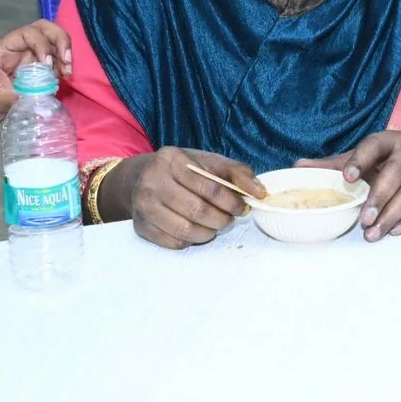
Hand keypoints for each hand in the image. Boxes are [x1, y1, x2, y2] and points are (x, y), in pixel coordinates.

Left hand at [0, 21, 72, 139]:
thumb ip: (22, 94)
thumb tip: (48, 93)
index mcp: (1, 49)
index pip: (28, 33)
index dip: (43, 44)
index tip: (48, 65)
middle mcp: (13, 50)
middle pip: (42, 31)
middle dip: (59, 41)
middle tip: (68, 62)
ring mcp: (21, 61)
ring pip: (47, 45)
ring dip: (61, 55)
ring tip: (67, 73)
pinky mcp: (27, 75)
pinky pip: (47, 64)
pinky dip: (58, 68)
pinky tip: (63, 79)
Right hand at [123, 148, 260, 248]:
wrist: (141, 178)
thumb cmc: (182, 170)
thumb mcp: (208, 162)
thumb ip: (237, 173)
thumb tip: (260, 192)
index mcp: (171, 159)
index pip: (210, 187)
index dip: (232, 202)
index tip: (242, 207)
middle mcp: (152, 181)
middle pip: (198, 211)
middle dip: (221, 220)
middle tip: (229, 220)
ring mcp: (144, 205)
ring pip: (186, 230)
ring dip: (208, 233)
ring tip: (215, 226)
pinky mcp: (141, 226)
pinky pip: (174, 242)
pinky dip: (191, 241)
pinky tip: (196, 230)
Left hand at [302, 131, 400, 241]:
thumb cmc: (399, 161)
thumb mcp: (371, 158)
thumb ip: (337, 164)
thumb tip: (297, 166)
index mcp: (389, 141)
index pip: (374, 145)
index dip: (360, 159)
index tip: (347, 177)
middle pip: (395, 172)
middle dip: (379, 197)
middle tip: (363, 219)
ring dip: (393, 214)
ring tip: (374, 233)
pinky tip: (397, 231)